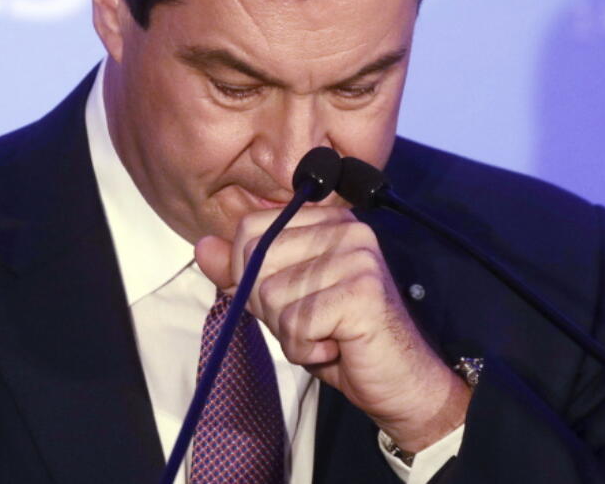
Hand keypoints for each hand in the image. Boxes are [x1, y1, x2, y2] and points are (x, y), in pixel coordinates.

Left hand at [195, 207, 470, 453]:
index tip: (286, 299)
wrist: (401, 383)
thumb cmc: (341, 339)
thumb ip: (243, 272)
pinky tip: (335, 348)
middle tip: (310, 323)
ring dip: (288, 332)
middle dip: (269, 307)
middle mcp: (345, 228)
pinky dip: (304, 349)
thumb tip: (203, 246)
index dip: (248, 274)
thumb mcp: (283, 301)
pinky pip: (295, 324)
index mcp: (326, 221)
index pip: (250, 229)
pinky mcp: (361, 291)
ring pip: (271, 296)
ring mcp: (356, 256)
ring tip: (325, 335)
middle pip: (256, 260)